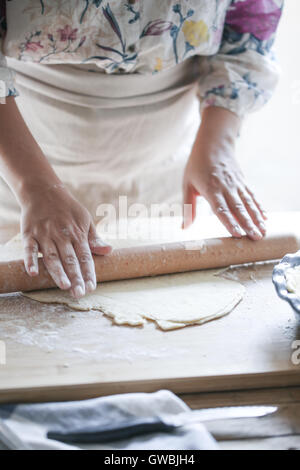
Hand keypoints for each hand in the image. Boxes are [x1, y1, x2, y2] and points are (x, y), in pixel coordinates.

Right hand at [20, 184, 111, 298]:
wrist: (43, 189)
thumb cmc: (67, 208)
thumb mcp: (85, 219)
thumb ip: (94, 238)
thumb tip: (109, 251)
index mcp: (77, 234)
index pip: (85, 257)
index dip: (88, 273)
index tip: (92, 288)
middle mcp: (62, 236)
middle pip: (70, 260)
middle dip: (75, 277)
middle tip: (79, 293)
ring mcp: (45, 235)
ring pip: (52, 257)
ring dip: (57, 272)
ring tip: (64, 286)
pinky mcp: (29, 233)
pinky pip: (29, 248)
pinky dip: (30, 260)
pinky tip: (32, 272)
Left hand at [182, 107, 265, 239]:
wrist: (214, 143)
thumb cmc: (197, 165)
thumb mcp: (187, 185)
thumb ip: (188, 207)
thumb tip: (184, 227)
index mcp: (210, 188)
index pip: (221, 208)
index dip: (229, 221)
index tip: (237, 233)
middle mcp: (226, 187)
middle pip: (238, 208)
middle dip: (248, 224)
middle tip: (256, 237)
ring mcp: (236, 184)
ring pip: (248, 203)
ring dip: (256, 218)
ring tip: (263, 231)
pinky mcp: (243, 182)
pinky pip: (252, 196)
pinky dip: (259, 207)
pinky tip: (265, 217)